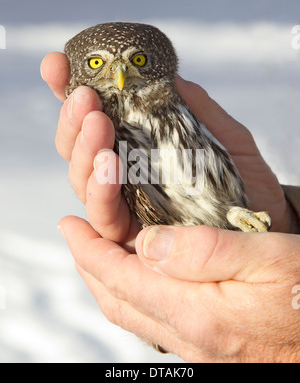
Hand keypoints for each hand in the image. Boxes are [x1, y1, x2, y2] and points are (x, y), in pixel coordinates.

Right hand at [41, 52, 294, 233]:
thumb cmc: (242, 180)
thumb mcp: (226, 136)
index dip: (70, 89)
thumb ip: (198, 109)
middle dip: (73, 118)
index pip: (96, 115)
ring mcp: (124, 200)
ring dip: (84, 149)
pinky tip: (104, 166)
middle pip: (78, 145)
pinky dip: (100, 191)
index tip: (57, 64)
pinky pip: (104, 214)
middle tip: (85, 97)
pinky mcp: (130, 231)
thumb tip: (170, 76)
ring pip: (82, 177)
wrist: (262, 224)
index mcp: (137, 142)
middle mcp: (123, 169)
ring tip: (98, 125)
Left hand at [58, 216, 299, 361]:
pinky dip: (133, 293)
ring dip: (107, 280)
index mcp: (199, 312)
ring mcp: (196, 347)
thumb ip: (204, 251)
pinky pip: (151, 319)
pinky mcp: (206, 347)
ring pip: (130, 312)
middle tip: (76, 235)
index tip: (70, 225)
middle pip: (116, 300)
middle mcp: (189, 337)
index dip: (89, 249)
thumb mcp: (268, 258)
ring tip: (99, 251)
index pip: (121, 277)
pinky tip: (141, 277)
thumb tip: (147, 243)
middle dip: (88, 265)